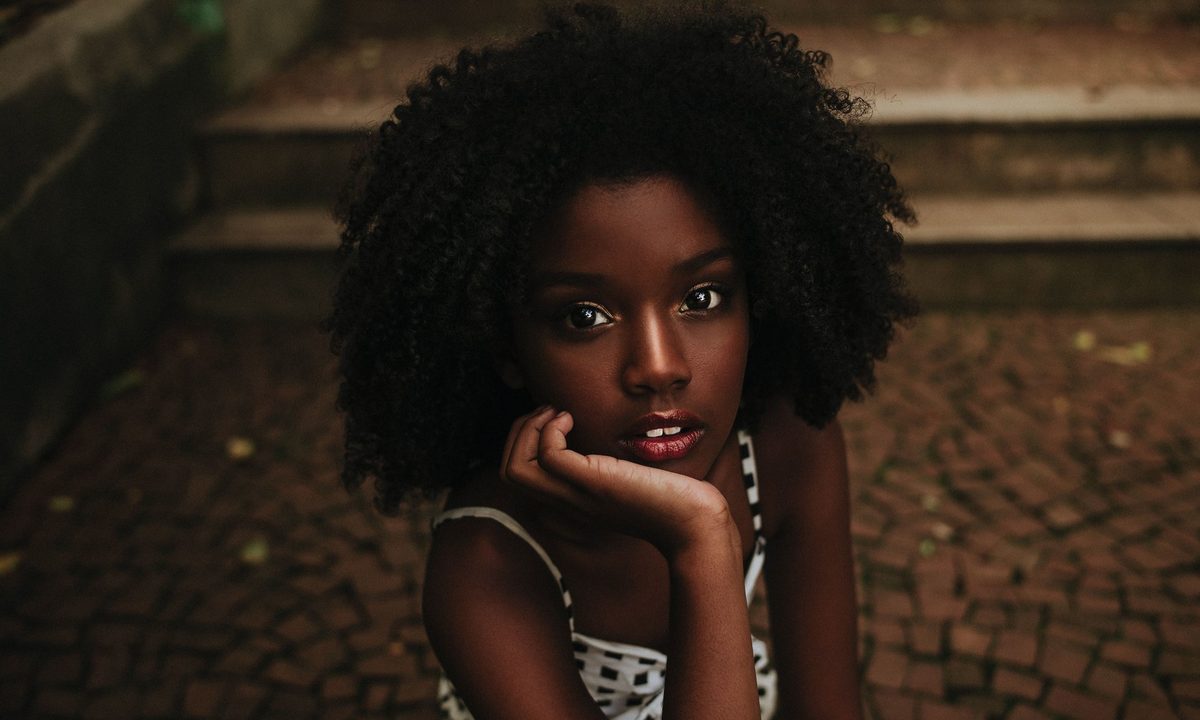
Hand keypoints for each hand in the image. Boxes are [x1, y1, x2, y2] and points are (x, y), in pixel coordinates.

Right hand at [500, 407, 733, 555]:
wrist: (695, 524)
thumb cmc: (671, 498)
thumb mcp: (627, 479)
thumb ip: (608, 466)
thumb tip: (601, 438)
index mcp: (571, 501)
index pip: (518, 477)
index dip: (524, 441)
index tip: (555, 419)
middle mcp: (568, 502)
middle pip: (509, 472)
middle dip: (519, 431)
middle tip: (550, 411)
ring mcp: (578, 495)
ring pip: (516, 469)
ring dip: (528, 430)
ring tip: (558, 414)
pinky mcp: (595, 484)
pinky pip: (549, 457)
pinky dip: (551, 430)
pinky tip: (573, 419)